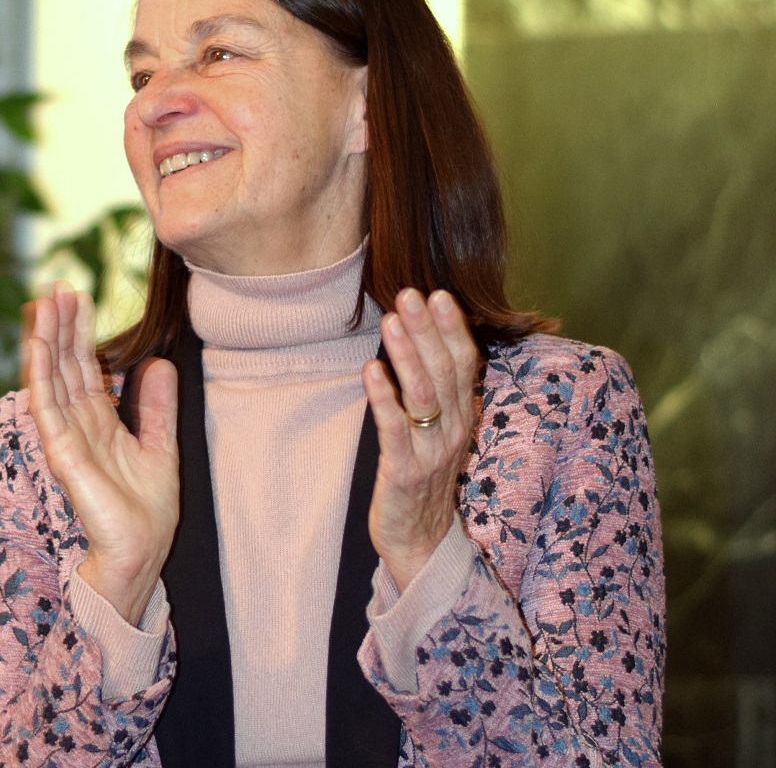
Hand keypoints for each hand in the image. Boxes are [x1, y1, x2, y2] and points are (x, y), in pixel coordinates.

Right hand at [26, 281, 179, 625]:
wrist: (141, 553)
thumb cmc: (146, 510)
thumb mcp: (161, 445)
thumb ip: (158, 406)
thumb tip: (159, 363)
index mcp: (99, 422)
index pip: (84, 368)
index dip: (79, 333)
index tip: (76, 295)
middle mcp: (78, 426)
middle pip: (64, 367)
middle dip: (59, 327)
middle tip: (55, 287)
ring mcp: (67, 439)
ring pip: (51, 380)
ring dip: (45, 341)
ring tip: (43, 304)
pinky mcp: (63, 455)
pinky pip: (48, 408)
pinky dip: (40, 376)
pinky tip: (37, 347)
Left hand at [362, 289, 477, 591]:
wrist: (420, 541)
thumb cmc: (423, 476)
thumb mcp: (438, 430)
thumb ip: (435, 390)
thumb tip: (421, 340)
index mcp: (462, 416)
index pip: (465, 364)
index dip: (453, 329)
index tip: (439, 294)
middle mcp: (453, 430)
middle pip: (445, 371)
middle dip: (427, 330)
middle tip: (410, 294)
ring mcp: (431, 452)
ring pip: (424, 395)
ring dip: (407, 355)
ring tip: (391, 321)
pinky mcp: (404, 472)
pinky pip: (395, 430)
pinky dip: (384, 398)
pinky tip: (370, 371)